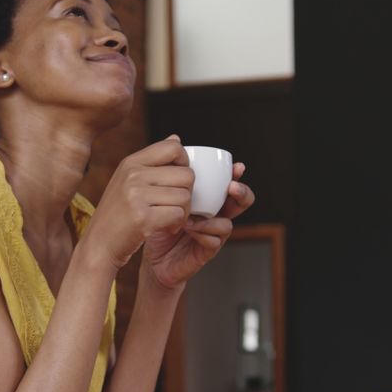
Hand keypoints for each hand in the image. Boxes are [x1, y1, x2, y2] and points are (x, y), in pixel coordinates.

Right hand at [83, 135, 193, 270]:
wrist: (98, 245)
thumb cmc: (117, 215)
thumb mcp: (128, 181)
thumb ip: (152, 161)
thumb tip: (176, 138)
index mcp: (131, 163)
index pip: (173, 148)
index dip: (185, 163)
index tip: (178, 180)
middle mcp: (133, 175)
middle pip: (186, 175)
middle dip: (187, 193)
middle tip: (175, 206)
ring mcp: (136, 195)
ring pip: (185, 197)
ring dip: (182, 212)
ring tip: (168, 219)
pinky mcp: (142, 218)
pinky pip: (178, 215)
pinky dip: (176, 224)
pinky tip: (165, 228)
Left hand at [144, 162, 255, 288]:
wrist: (149, 254)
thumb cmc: (157, 221)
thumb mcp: (161, 192)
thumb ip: (171, 170)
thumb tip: (175, 137)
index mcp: (209, 198)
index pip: (229, 183)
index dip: (237, 175)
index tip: (237, 167)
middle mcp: (216, 214)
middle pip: (241, 202)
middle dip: (242, 193)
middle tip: (232, 187)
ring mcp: (214, 233)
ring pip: (227, 223)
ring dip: (211, 219)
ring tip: (191, 217)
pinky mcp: (207, 250)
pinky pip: (215, 240)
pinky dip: (203, 234)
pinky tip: (188, 230)